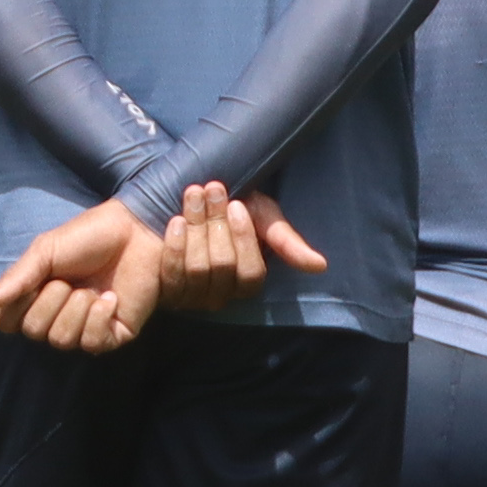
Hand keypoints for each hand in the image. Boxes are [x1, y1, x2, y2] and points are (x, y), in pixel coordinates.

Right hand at [0, 195, 178, 352]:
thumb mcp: (45, 251)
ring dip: (76, 309)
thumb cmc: (88, 236)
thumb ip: (16, 278)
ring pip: (62, 340)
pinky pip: (91, 343)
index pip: (7, 323)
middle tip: (68, 280)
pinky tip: (109, 298)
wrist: (134, 231)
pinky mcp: (112, 334)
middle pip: (35, 332)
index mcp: (35, 296)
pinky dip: (97, 318)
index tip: (32, 282)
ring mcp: (84, 327)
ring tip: (91, 287)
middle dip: (50, 302)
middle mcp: (57, 316)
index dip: (15, 307)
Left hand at [154, 185, 323, 313]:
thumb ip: (286, 241)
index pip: (250, 274)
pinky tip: (176, 220)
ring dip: (196, 228)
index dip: (243, 239)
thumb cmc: (232, 208)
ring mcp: (192, 297)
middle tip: (212, 190)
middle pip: (222, 268)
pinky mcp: (166, 291)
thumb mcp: (263, 217)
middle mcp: (221, 295)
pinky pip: (171, 276)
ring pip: (197, 271)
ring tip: (194, 194)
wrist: (191, 200)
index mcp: (246, 281)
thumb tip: (321, 266)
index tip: (236, 205)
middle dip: (216, 225)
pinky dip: (175, 246)